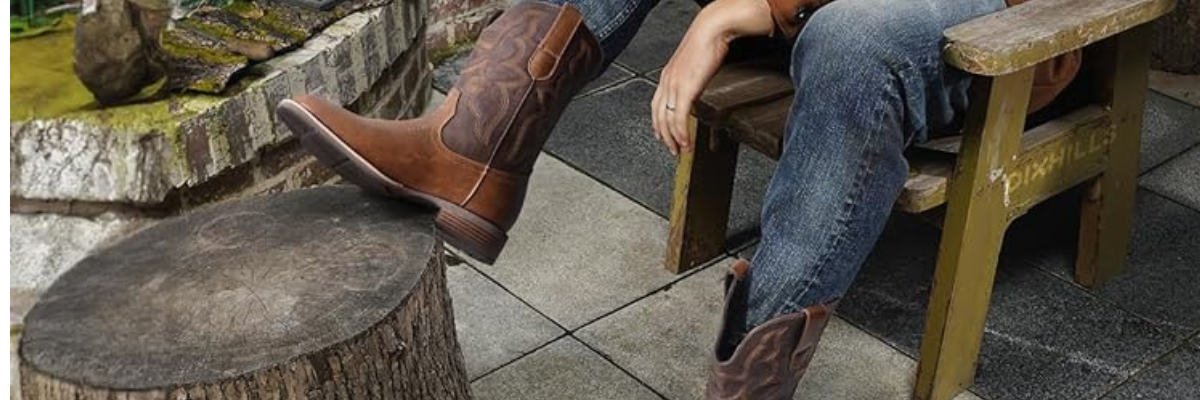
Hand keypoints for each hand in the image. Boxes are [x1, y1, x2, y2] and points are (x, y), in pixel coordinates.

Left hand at [652, 0, 773, 154]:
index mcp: (667, 76)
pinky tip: (686, 141)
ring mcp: (674, 86)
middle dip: (664, 137)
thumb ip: (690, 79)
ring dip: (674, 139)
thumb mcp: (693, 64)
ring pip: (667, 121)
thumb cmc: (706, 43)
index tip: (663, 135)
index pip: (656, 106)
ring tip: (681, 150)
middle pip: (658, 117)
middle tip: (672, 149)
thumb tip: (695, 90)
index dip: (658, 124)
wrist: (711, 30)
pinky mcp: (685, 89)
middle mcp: (667, 82)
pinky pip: (679, 118)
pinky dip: (681, 133)